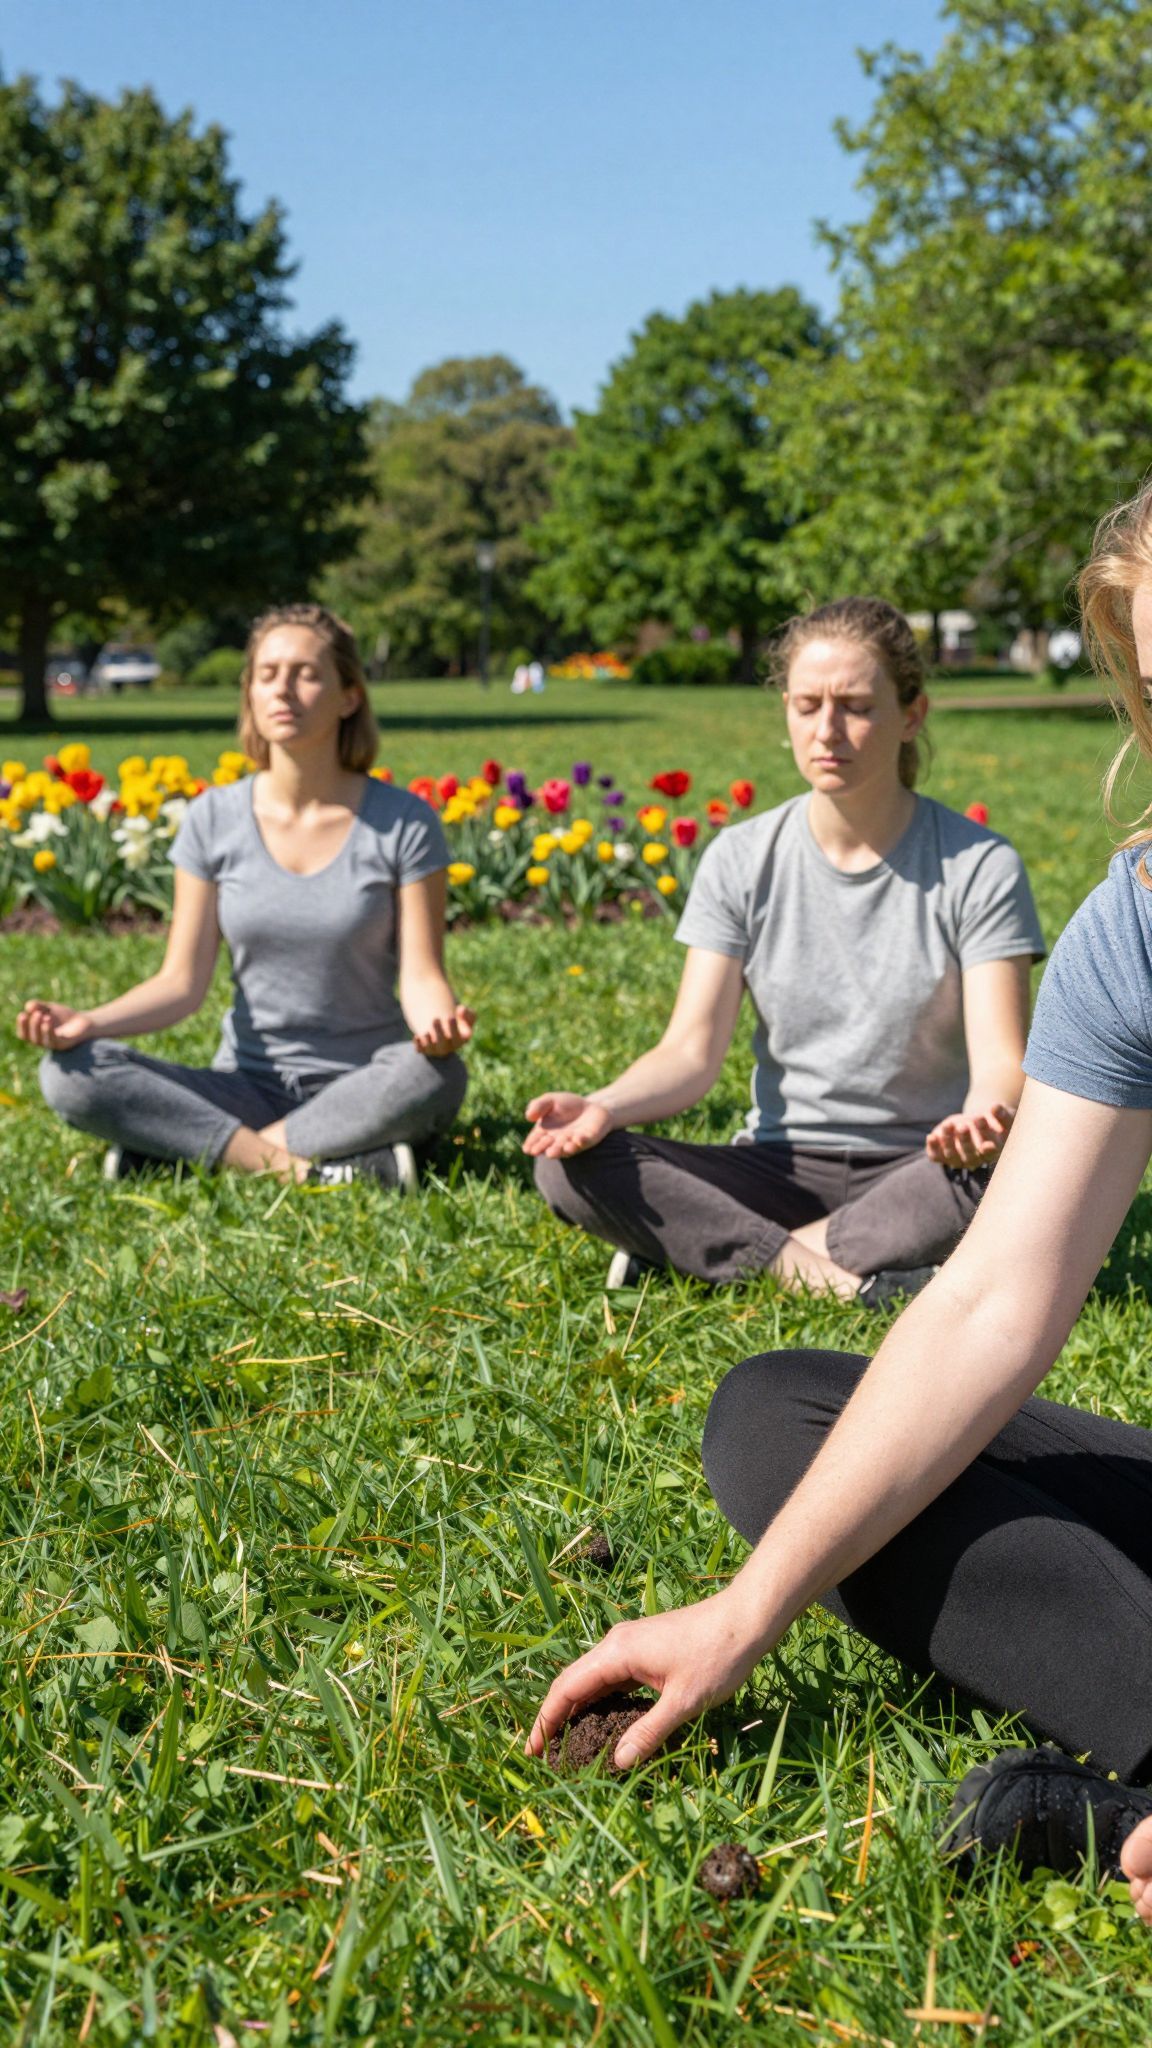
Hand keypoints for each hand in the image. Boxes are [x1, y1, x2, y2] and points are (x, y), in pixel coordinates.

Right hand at [16, 1000, 94, 1051]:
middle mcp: (43, 1042)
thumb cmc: (64, 1016)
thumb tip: (28, 1006)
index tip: (22, 1014)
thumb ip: (38, 1006)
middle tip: (37, 1013)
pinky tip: (47, 1021)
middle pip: (31, 1037)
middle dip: (31, 1025)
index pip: (24, 1034)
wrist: (84, 1021)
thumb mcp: (49, 1009)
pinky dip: (48, 1031)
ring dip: (39, 1028)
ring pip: (41, 1040)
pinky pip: (53, 1040)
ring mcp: (53, 1045)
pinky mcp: (63, 1045)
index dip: (21, 1026)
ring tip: (42, 1015)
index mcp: (37, 1035)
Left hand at [412, 1004, 474, 1056]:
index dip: (454, 1029)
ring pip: (432, 1048)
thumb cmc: (459, 1020)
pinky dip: (418, 1044)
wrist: (445, 1024)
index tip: (450, 1017)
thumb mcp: (467, 1015)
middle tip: (435, 1020)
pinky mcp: (425, 1048)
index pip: (459, 1038)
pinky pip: (420, 1049)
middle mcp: (449, 1047)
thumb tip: (461, 1009)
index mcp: (461, 1040)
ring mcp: (436, 1049)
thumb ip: (467, 1013)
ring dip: (428, 1041)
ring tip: (425, 1032)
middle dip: (439, 1033)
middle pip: (444, 1045)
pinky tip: (417, 1036)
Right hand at [523, 1092, 612, 1157]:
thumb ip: (538, 1105)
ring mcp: (572, 1143)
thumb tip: (528, 1117)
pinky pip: (583, 1143)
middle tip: (540, 1147)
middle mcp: (557, 1142)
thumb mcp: (550, 1100)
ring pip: (564, 1149)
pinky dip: (581, 1141)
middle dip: (544, 1147)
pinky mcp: (587, 1140)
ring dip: (559, 1150)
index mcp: (545, 1133)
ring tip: (553, 1151)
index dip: (532, 1144)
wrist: (590, 1106)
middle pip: (549, 1147)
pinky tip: (577, 1138)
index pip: (535, 1141)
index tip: (528, 1148)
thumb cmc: (567, 1105)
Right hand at [525, 1586, 768, 1769]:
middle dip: (555, 1717)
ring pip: (593, 1680)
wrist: (745, 1619)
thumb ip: (648, 1732)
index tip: (532, 1751)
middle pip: (573, 1682)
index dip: (546, 1720)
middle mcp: (616, 1644)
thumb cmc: (716, 1657)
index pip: (567, 1688)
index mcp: (617, 1652)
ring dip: (578, 1709)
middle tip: (544, 1754)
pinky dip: (600, 1700)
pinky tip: (603, 1722)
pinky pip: (612, 1678)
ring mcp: (630, 1644)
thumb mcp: (683, 1701)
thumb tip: (618, 1763)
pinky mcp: (645, 1649)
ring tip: (567, 1743)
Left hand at [925, 1102, 1014, 1168]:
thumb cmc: (996, 1120)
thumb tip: (995, 1108)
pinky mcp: (943, 1153)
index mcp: (992, 1152)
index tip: (986, 1144)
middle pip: (969, 1155)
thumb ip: (1003, 1114)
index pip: (989, 1152)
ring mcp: (958, 1158)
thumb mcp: (1005, 1116)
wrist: (980, 1120)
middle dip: (965, 1141)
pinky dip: (933, 1148)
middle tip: (964, 1126)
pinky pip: (936, 1156)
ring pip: (951, 1155)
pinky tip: (931, 1136)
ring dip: (948, 1141)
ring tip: (949, 1125)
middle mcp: (975, 1159)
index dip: (988, 1150)